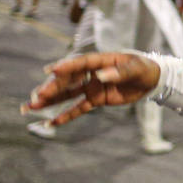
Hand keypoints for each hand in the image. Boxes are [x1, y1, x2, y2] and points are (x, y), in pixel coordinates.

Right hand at [21, 52, 159, 126]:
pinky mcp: (96, 99)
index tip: (51, 71)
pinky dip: (66, 115)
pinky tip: (52, 122)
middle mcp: (91, 73)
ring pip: (68, 94)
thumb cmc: (142, 68)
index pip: (80, 63)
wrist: (152, 79)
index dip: (66, 67)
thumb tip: (101, 76)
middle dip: (52, 88)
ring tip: (30, 107)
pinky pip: (79, 108)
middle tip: (36, 96)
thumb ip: (119, 72)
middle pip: (68, 80)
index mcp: (99, 61)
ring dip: (51, 101)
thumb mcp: (135, 68)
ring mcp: (91, 87)